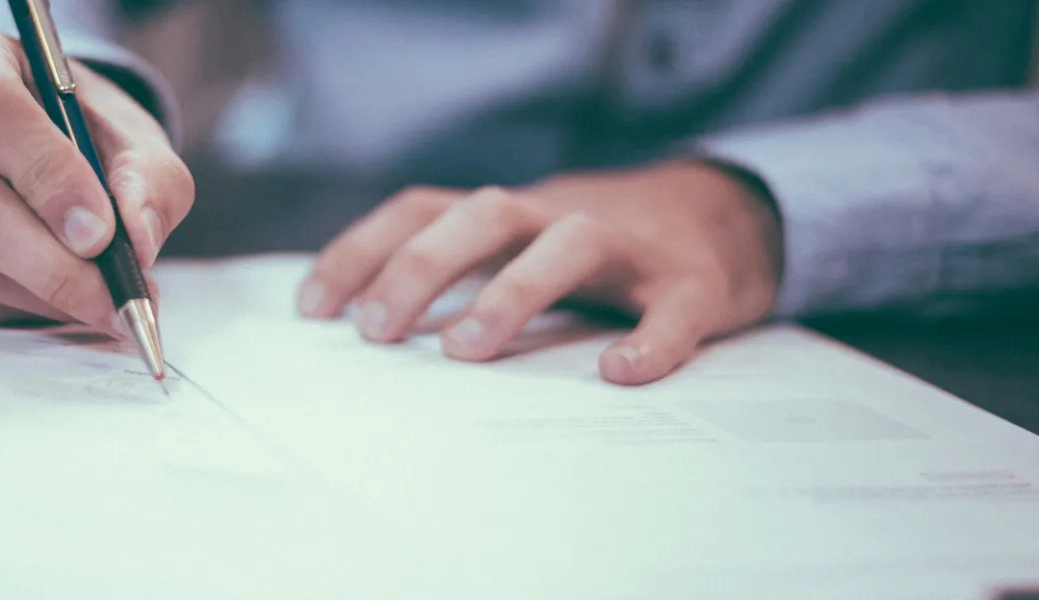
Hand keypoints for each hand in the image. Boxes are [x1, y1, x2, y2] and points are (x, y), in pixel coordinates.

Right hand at [0, 20, 192, 328]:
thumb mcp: (132, 140)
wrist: (34, 151)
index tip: (100, 235)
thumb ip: (148, 181)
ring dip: (38, 294)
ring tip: (98, 302)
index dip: (48, 179)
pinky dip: (6, 307)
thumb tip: (137, 239)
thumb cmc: (80, 134)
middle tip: (114, 301)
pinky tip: (47, 297)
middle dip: (53, 265)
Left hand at [299, 160, 783, 384]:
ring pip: (569, 243)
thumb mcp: (519, 247)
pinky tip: (621, 373)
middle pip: (483, 215)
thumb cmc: (595, 252)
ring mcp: (630, 246)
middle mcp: (559, 216)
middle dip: (421, 267)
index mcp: (509, 214)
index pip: (422, 210)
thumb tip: (363, 335)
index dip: (363, 250)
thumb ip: (457, 275)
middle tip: (376, 332)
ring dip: (512, 290)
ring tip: (465, 350)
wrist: (726, 219)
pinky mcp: (694, 283)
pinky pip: (673, 308)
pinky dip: (650, 340)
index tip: (312, 309)